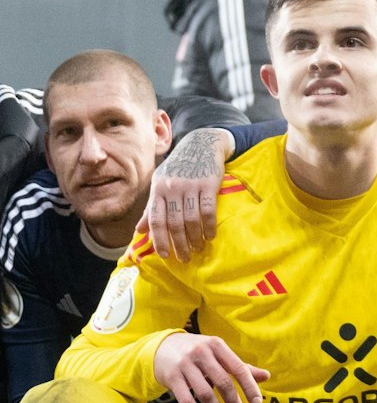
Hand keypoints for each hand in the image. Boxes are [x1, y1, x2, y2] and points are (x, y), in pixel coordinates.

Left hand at [142, 127, 231, 260]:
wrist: (201, 144)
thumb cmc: (179, 167)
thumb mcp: (161, 183)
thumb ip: (152, 207)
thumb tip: (140, 230)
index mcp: (158, 189)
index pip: (156, 220)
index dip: (159, 240)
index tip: (165, 255)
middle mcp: (172, 188)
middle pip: (174, 223)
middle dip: (179, 244)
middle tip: (184, 258)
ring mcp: (190, 186)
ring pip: (191, 219)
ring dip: (195, 238)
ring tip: (198, 249)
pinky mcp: (208, 184)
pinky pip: (208, 210)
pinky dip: (209, 226)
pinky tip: (211, 236)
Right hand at [153, 331, 267, 402]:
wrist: (161, 347)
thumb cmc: (198, 352)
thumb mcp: (219, 353)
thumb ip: (241, 366)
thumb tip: (266, 376)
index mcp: (217, 345)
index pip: (239, 368)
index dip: (249, 387)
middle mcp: (201, 353)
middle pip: (223, 383)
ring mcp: (184, 365)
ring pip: (205, 394)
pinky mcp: (171, 378)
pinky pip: (186, 402)